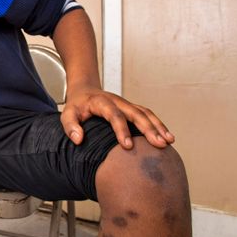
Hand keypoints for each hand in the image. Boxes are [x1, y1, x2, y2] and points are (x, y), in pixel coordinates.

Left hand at [60, 85, 174, 149]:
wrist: (85, 90)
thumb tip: (78, 139)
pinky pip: (148, 115)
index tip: (127, 146)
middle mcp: (118, 101)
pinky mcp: (132, 108)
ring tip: (169, 142)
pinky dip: (159, 125)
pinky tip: (167, 137)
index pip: (114, 115)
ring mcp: (127, 104)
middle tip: (158, 144)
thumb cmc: (77, 105)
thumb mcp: (67, 113)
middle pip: (136, 113)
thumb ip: (70, 126)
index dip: (121, 130)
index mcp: (102, 102)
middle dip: (149, 129)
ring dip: (158, 127)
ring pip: (146, 113)